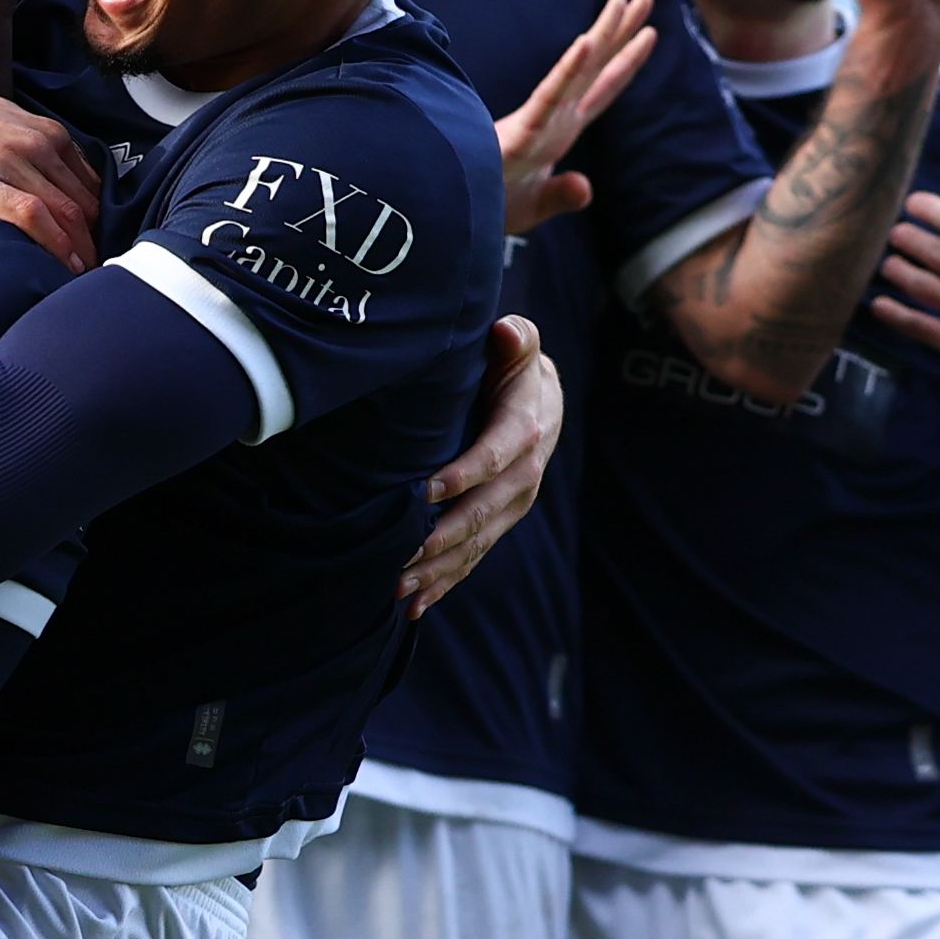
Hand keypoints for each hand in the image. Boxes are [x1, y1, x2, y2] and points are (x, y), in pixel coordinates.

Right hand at [0, 75, 101, 267]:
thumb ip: (25, 145)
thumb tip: (47, 178)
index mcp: (41, 130)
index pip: (89, 181)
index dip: (98, 218)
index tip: (97, 244)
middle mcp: (35, 142)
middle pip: (85, 201)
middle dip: (96, 239)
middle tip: (98, 270)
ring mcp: (11, 162)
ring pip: (68, 212)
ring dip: (82, 250)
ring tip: (87, 278)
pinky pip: (36, 218)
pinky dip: (57, 246)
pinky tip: (65, 267)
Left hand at [400, 316, 554, 612]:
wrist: (541, 399)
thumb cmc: (515, 367)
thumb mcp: (518, 346)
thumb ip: (515, 338)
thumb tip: (505, 331)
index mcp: (524, 433)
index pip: (494, 457)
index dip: (462, 475)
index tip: (424, 491)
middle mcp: (524, 478)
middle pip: (482, 513)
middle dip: (441, 538)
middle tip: (401, 556)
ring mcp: (512, 507)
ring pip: (475, 544)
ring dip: (437, 570)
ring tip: (398, 586)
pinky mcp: (499, 524)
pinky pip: (473, 559)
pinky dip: (444, 584)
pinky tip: (414, 607)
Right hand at [497, 0, 658, 237]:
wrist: (451, 222)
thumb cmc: (484, 208)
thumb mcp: (531, 207)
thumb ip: (560, 196)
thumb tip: (585, 188)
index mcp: (559, 132)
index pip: (602, 91)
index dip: (627, 62)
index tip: (650, 31)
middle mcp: (554, 119)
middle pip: (597, 70)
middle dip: (621, 32)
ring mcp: (540, 123)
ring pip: (578, 73)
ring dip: (601, 36)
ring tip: (621, 1)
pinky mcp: (523, 133)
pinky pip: (550, 97)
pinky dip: (569, 71)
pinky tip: (586, 44)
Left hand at [871, 182, 939, 409]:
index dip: (929, 209)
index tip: (911, 203)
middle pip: (931, 249)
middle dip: (906, 237)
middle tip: (893, 233)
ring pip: (920, 284)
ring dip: (897, 270)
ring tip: (888, 264)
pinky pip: (919, 326)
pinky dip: (895, 314)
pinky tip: (878, 305)